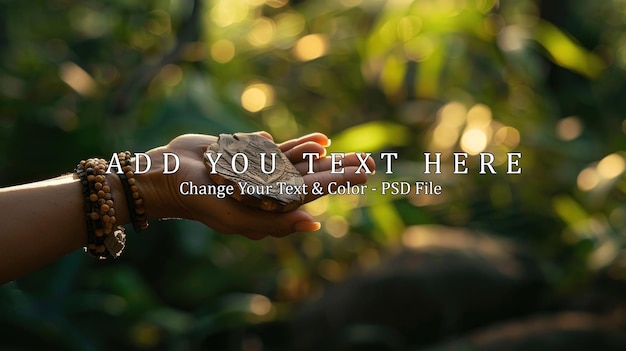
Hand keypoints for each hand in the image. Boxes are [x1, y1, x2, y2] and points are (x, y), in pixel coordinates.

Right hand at [138, 132, 374, 238]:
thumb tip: (314, 225)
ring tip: (354, 153)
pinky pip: (281, 151)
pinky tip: (322, 141)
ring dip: (327, 157)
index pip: (313, 192)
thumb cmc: (199, 201)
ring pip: (302, 163)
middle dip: (341, 170)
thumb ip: (275, 223)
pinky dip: (302, 145)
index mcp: (271, 207)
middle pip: (314, 177)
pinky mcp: (250, 157)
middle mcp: (270, 191)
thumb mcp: (236, 217)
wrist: (167, 177)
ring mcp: (261, 173)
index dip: (340, 181)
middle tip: (371, 162)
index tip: (364, 172)